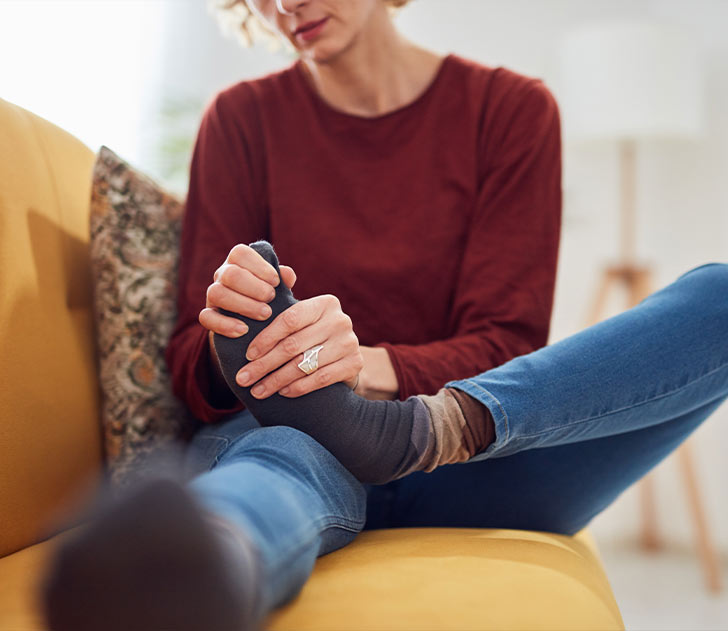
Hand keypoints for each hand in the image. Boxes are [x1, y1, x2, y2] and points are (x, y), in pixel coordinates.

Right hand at [199, 244, 296, 337]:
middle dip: (254, 287)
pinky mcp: (208, 316)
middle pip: (230, 274)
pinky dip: (225, 324)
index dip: (259, 266)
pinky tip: (244, 330)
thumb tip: (287, 274)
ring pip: (217, 293)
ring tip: (265, 315)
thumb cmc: (268, 299)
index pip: (240, 253)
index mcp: (238, 263)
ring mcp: (212, 295)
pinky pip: (206, 317)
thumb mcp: (277, 288)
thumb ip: (284, 279)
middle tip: (271, 298)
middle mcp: (222, 275)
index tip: (276, 282)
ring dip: (243, 305)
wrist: (254, 326)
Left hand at [235, 294, 362, 398]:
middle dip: (264, 364)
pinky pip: (321, 378)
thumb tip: (281, 272)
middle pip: (294, 345)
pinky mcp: (355, 363)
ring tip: (258, 390)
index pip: (289, 320)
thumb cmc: (313, 334)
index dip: (266, 339)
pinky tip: (282, 392)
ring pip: (304, 364)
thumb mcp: (302, 317)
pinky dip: (299, 387)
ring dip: (277, 380)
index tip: (247, 355)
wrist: (344, 356)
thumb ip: (286, 300)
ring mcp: (350, 342)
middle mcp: (341, 320)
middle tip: (244, 378)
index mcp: (325, 303)